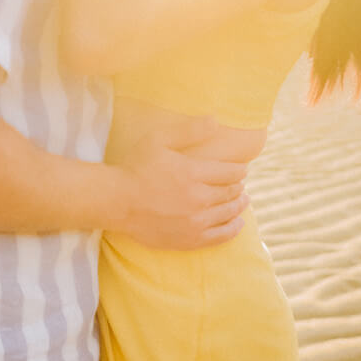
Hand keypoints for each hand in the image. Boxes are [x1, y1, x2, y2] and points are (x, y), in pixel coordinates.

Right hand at [110, 113, 249, 249]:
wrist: (117, 202)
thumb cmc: (136, 167)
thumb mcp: (158, 140)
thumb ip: (188, 130)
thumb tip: (215, 121)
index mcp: (193, 172)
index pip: (230, 172)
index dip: (239, 170)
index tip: (242, 169)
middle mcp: (198, 198)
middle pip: (230, 192)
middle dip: (239, 186)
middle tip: (241, 184)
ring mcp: (195, 221)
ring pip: (228, 212)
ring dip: (239, 205)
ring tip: (243, 200)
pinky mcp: (190, 239)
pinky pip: (221, 236)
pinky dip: (233, 228)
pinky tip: (238, 223)